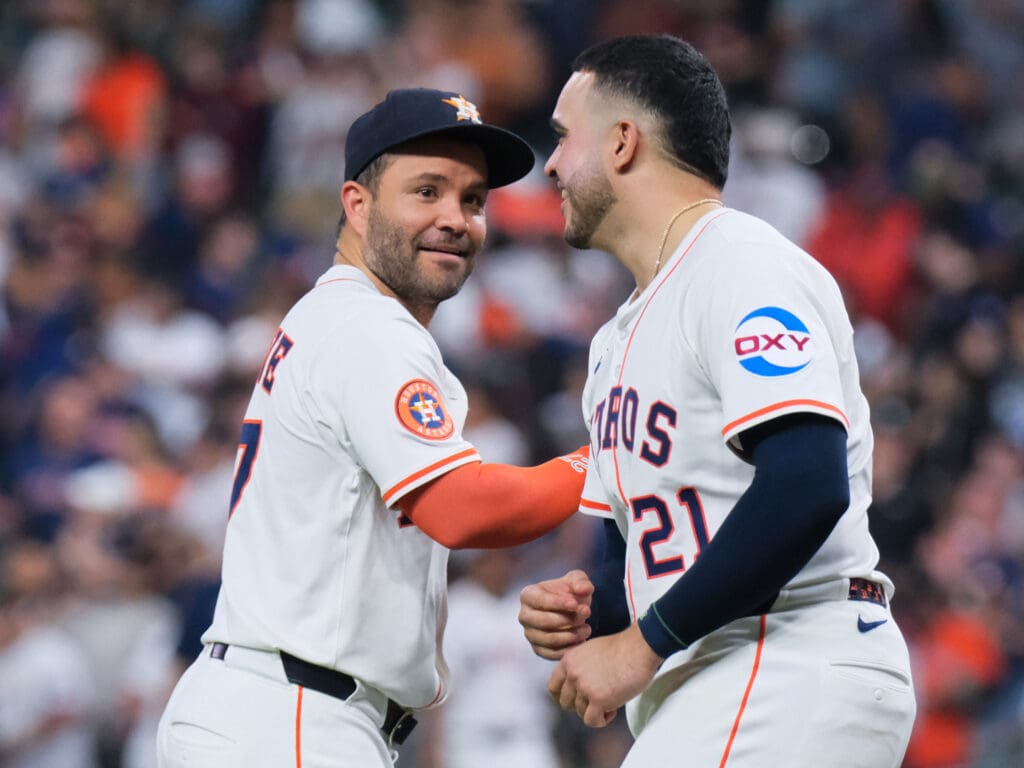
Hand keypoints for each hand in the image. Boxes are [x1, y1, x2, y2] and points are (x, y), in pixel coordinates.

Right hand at [519, 569, 593, 659]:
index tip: (575, 604)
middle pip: (543, 621)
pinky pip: (552, 654)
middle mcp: (524, 615)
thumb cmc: (571, 593)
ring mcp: (530, 634)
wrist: (572, 611)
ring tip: (587, 628)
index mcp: (528, 595)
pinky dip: (568, 649)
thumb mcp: (577, 581)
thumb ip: (581, 582)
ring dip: (571, 635)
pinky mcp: (538, 649)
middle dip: (567, 620)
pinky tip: (582, 641)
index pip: (540, 600)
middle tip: (586, 615)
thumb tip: (583, 589)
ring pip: (549, 639)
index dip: (558, 603)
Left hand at [548, 622, 663, 727]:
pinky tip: (613, 709)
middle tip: (597, 701)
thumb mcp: (590, 651)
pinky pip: (591, 721)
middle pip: (565, 703)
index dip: (562, 697)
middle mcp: (573, 673)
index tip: (573, 701)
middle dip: (580, 705)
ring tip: (611, 701)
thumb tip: (577, 686)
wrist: (639, 647)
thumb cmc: (622, 648)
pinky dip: (602, 720)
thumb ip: (579, 667)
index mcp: (569, 660)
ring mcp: (584, 687)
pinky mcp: (598, 699)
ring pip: (580, 712)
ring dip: (595, 711)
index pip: (553, 687)